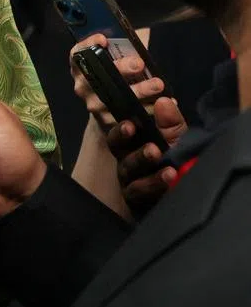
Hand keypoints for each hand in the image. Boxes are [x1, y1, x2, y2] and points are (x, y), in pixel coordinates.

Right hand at [71, 34, 165, 128]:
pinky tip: (159, 106)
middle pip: (96, 76)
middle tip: (139, 63)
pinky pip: (124, 119)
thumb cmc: (119, 77)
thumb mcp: (120, 60)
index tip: (104, 39)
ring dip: (137, 91)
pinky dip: (145, 111)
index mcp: (82, 67)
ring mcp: (94, 105)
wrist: (113, 111)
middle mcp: (83, 86)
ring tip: (158, 84)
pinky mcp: (107, 122)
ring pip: (112, 99)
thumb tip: (143, 33)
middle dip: (119, 68)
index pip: (77, 54)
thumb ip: (127, 47)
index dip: (87, 45)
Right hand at [106, 96, 187, 216]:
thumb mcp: (178, 140)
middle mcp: (127, 166)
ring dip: (152, 177)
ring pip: (133, 180)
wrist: (188, 193)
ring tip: (169, 170)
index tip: (131, 125)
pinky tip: (172, 181)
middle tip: (153, 149)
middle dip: (135, 153)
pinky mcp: (141, 206)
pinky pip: (145, 198)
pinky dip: (158, 189)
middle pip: (122, 158)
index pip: (118, 138)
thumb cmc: (177, 161)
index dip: (121, 132)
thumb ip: (171, 123)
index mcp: (131, 147)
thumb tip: (164, 101)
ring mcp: (132, 187)